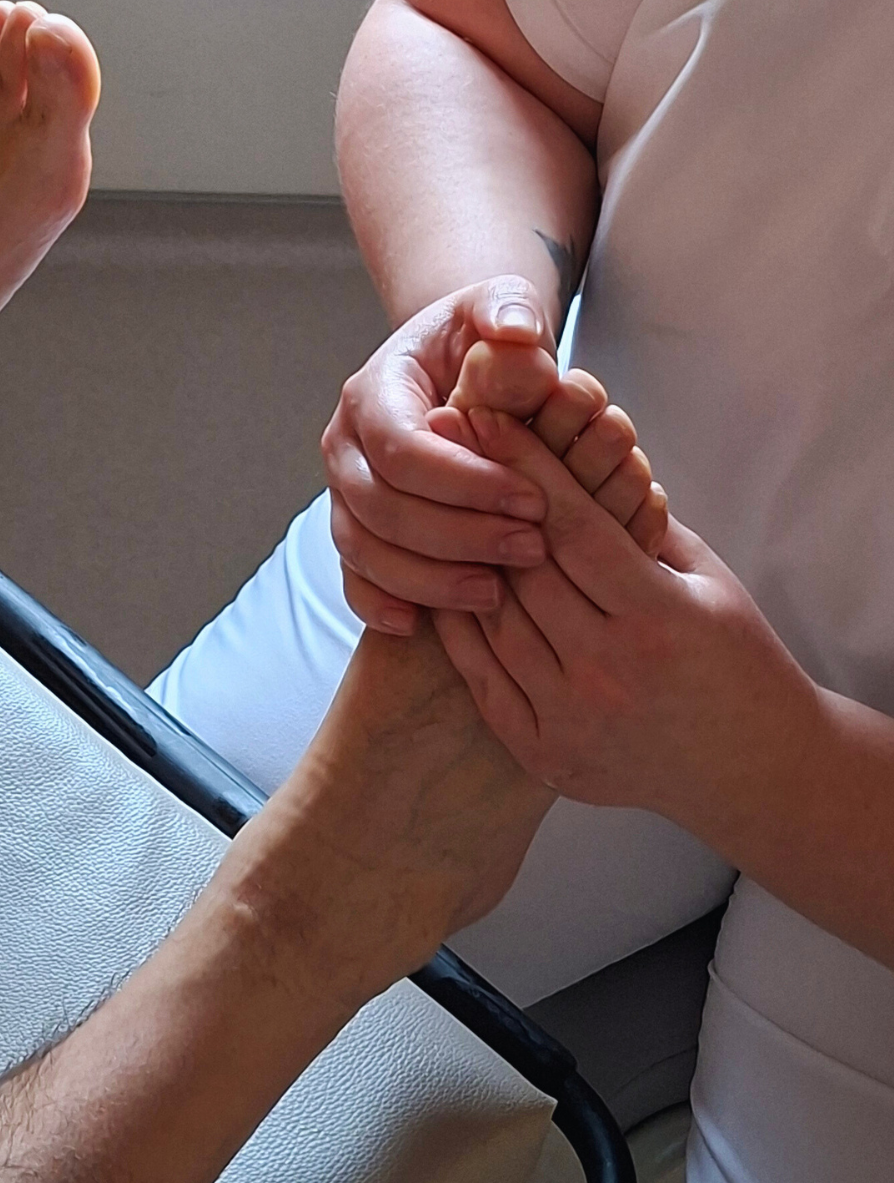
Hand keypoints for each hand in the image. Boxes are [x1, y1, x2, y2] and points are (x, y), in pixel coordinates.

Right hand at [321, 276, 558, 630]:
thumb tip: (513, 333)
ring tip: (497, 592)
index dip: (464, 481)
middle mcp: (345, 447)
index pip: (402, 447)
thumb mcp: (502, 310)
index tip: (533, 499)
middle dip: (457, 535)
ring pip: (364, 551)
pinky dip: (379, 603)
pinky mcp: (355, 534)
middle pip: (381, 507)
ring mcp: (344, 496)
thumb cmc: (486, 348)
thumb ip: (509, 311)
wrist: (457, 375)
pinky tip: (421, 623)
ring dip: (428, 578)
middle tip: (531, 549)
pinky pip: (353, 579)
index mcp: (374, 393)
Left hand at [433, 408, 822, 823]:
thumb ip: (638, 525)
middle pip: (524, 571)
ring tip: (432, 506)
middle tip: (442, 441)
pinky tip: (443, 582)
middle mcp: (609, 674)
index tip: (485, 415)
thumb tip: (565, 466)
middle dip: (478, 498)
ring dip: (461, 559)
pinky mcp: (544, 755)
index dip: (524, 466)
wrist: (750, 767)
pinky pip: (483, 679)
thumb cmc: (735, 657)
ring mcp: (571, 721)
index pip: (574, 527)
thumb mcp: (706, 578)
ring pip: (494, 621)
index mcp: (659, 620)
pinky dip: (460, 628)